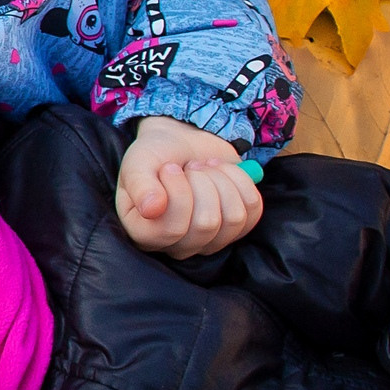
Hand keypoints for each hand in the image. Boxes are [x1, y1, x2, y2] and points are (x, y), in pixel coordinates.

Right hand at [115, 116, 261, 257]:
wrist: (182, 143)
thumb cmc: (155, 156)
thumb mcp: (137, 163)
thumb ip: (138, 185)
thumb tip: (151, 209)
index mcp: (145, 235)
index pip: (172, 229)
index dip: (178, 193)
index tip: (169, 168)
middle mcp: (176, 245)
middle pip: (206, 224)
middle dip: (202, 182)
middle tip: (189, 167)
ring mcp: (209, 241)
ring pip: (233, 217)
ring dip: (221, 179)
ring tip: (205, 167)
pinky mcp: (237, 228)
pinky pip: (252, 209)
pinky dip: (241, 180)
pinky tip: (221, 171)